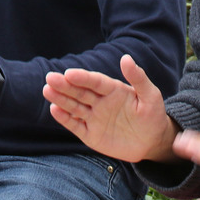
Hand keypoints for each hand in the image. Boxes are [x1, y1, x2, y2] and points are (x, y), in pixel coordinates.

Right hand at [43, 55, 177, 162]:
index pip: (95, 82)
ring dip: (61, 99)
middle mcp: (100, 102)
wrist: (152, 141)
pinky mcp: (90, 134)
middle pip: (80, 92)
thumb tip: (125, 58)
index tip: (69, 73)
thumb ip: (138, 78)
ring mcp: (94, 118)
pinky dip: (65, 119)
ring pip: (74, 107)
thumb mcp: (151, 96)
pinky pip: (75, 125)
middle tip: (50, 78)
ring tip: (47, 90)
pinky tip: (54, 109)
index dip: (83, 78)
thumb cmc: (153, 115)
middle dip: (65, 86)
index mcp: (113, 90)